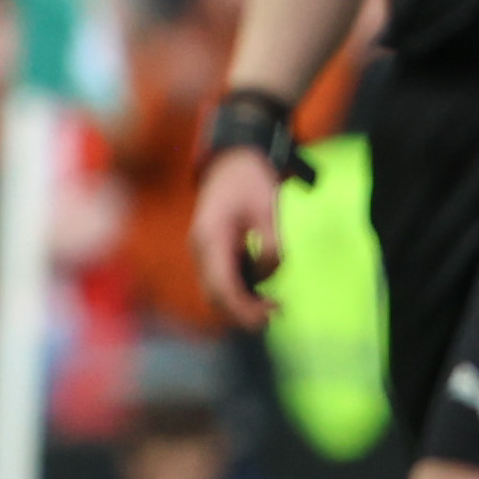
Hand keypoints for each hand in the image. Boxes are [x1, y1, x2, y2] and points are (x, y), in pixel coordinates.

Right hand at [188, 145, 281, 332]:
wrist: (230, 160)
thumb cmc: (251, 181)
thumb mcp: (270, 210)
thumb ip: (271, 247)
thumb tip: (264, 277)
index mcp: (211, 238)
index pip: (222, 287)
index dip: (243, 309)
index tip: (267, 318)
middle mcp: (200, 248)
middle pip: (215, 295)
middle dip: (243, 311)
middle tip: (277, 312)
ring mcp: (202, 250)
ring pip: (216, 290)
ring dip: (242, 302)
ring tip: (274, 304)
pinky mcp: (210, 250)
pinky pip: (221, 279)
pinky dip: (239, 291)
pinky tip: (262, 290)